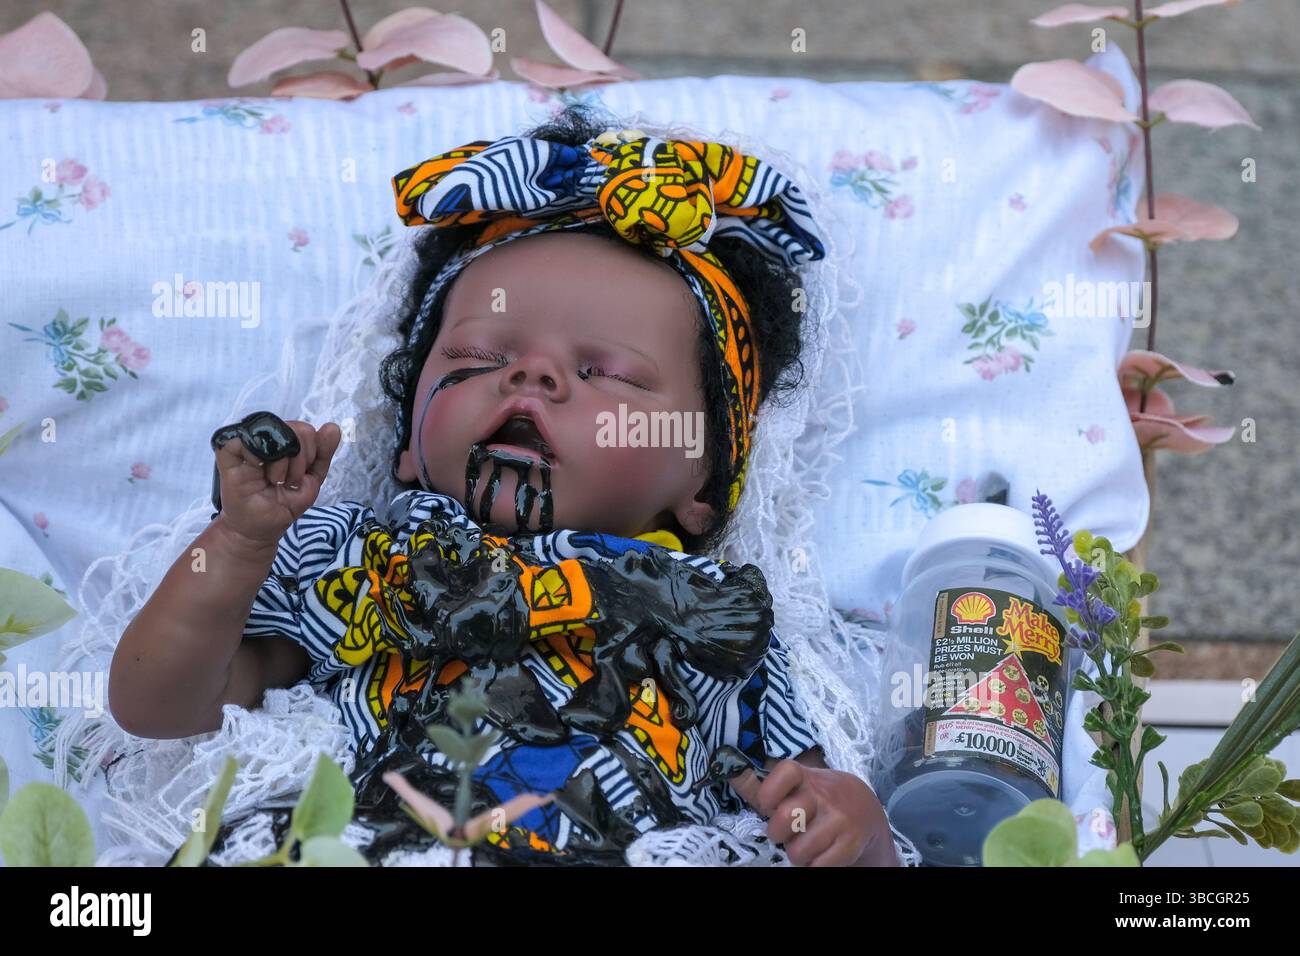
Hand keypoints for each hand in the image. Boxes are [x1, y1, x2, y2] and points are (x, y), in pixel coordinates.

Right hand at [214, 419, 341, 545]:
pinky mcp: (227, 457)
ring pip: (269, 431)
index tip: (300, 478)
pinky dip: (253, 454)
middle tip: (288, 481)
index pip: (304, 430)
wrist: (259, 530)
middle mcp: (266, 440)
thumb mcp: (310, 481)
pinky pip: (237, 439)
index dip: (311, 452)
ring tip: (275, 480)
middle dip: (299, 459)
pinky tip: (257, 470)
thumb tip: (333, 427)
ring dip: (280, 461)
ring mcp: (247, 446)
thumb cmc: (282, 505)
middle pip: (292, 428)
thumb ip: (322, 455)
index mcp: (285, 443)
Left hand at [729, 760, 897, 865]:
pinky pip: (818, 866)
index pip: (785, 772)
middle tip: (787, 833)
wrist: (866, 810)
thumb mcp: (797, 786)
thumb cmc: (819, 798)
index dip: (769, 791)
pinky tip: (821, 855)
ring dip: (797, 854)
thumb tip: (731, 772)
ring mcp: (839, 818)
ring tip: (806, 844)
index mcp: (806, 776)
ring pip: (798, 850)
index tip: (767, 805)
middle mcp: (823, 794)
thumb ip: (765, 786)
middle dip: (778, 833)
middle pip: (785, 817)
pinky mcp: (851, 842)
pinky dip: (814, 867)